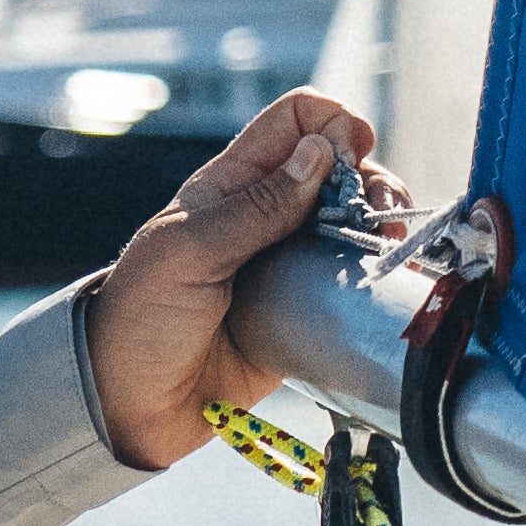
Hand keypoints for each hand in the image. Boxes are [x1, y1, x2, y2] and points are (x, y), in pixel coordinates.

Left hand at [85, 92, 396, 471]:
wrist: (133, 405)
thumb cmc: (142, 320)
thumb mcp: (188, 254)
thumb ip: (255, 209)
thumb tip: (319, 154)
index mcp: (230, 184)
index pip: (294, 120)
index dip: (331, 122)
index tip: (351, 153)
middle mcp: (265, 213)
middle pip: (341, 166)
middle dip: (372, 176)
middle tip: (378, 214)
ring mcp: (289, 258)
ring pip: (356, 216)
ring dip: (383, 219)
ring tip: (389, 244)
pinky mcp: (306, 305)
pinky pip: (355, 272)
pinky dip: (381, 264)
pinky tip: (391, 273)